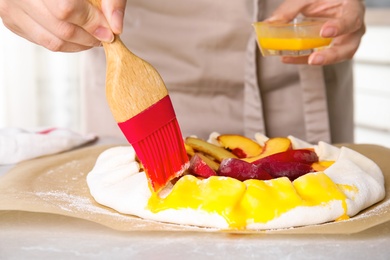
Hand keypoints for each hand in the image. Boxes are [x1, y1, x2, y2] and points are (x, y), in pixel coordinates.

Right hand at [0, 0, 126, 51]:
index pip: (66, 9)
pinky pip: (44, 42)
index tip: (109, 31)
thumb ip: (111, 0)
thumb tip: (116, 27)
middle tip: (104, 35)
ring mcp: (11, 7)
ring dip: (79, 45)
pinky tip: (77, 33)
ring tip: (93, 36)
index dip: (91, 23)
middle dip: (89, 38)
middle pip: (61, 29)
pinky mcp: (12, 21)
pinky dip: (66, 44)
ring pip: (52, 41)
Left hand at [268, 0, 365, 64]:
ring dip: (313, 60)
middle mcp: (353, 29)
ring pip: (335, 58)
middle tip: (314, 59)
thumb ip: (291, 8)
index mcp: (352, 9)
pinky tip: (287, 57)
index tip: (324, 32)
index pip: (352, 19)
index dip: (340, 27)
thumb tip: (270, 22)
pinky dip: (303, 58)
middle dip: (331, 55)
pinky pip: (319, 57)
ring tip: (291, 58)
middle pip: (348, 47)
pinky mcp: (332, 49)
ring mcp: (344, 42)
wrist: (328, 1)